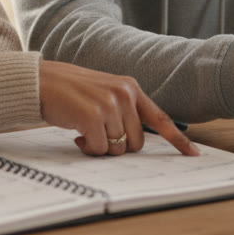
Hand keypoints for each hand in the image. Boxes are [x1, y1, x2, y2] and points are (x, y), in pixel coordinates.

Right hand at [38, 60, 198, 157]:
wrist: (40, 81)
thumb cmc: (70, 91)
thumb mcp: (104, 91)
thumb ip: (124, 108)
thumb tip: (136, 141)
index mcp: (130, 87)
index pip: (161, 118)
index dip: (178, 139)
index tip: (194, 153)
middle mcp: (124, 94)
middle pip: (137, 143)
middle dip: (118, 146)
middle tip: (98, 134)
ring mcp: (109, 105)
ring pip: (118, 149)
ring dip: (100, 147)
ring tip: (85, 130)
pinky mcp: (93, 117)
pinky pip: (99, 149)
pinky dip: (88, 148)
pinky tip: (77, 134)